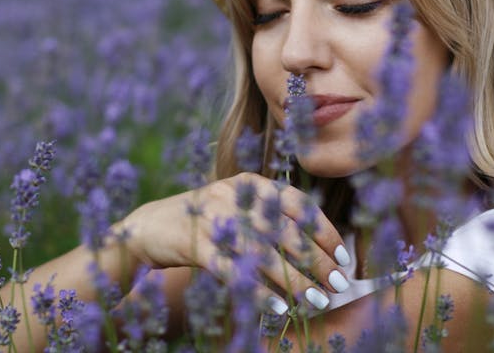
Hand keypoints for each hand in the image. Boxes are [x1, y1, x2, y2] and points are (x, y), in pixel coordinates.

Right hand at [117, 172, 351, 313]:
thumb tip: (318, 249)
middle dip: (316, 260)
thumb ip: (269, 218)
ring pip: (264, 253)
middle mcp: (234, 197)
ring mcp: (215, 220)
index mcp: (250, 184)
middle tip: (337, 283)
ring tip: (316, 300)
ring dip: (295, 280)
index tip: (342, 254)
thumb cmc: (204, 221)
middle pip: (286, 231)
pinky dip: (259, 292)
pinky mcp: (196, 245)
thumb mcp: (237, 207)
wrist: (150, 227)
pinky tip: (279, 308)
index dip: (324, 229)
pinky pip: (235, 272)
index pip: (297, 203)